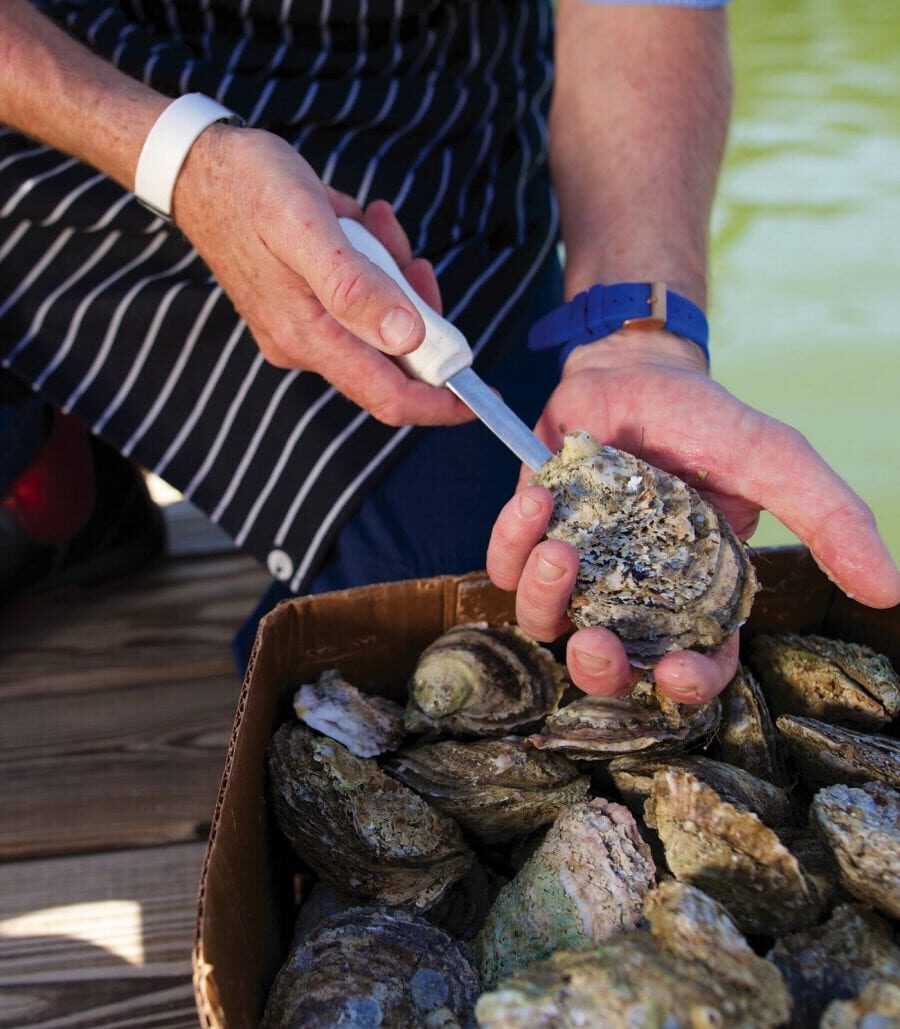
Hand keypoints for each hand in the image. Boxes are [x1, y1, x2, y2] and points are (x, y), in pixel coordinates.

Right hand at [172, 124, 472, 426]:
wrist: (200, 168)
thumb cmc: (249, 188)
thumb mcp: (305, 226)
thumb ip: (355, 286)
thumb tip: (408, 338)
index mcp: (308, 335)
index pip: (387, 396)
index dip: (438, 404)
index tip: (481, 400)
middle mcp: (306, 343)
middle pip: (392, 357)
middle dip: (418, 310)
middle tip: (410, 257)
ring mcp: (304, 328)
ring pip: (381, 323)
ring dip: (394, 276)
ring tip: (372, 225)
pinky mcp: (305, 307)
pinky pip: (362, 300)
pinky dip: (375, 266)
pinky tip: (360, 226)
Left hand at [487, 331, 899, 702]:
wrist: (634, 372)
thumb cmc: (708, 423)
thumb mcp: (776, 463)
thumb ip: (830, 520)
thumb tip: (891, 586)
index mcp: (691, 595)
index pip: (692, 663)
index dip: (685, 683)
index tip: (675, 670)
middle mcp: (629, 594)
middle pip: (608, 666)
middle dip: (599, 667)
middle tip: (596, 640)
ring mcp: (577, 569)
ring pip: (547, 623)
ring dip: (547, 597)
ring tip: (560, 551)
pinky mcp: (530, 537)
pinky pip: (506, 566)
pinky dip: (512, 541)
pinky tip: (538, 501)